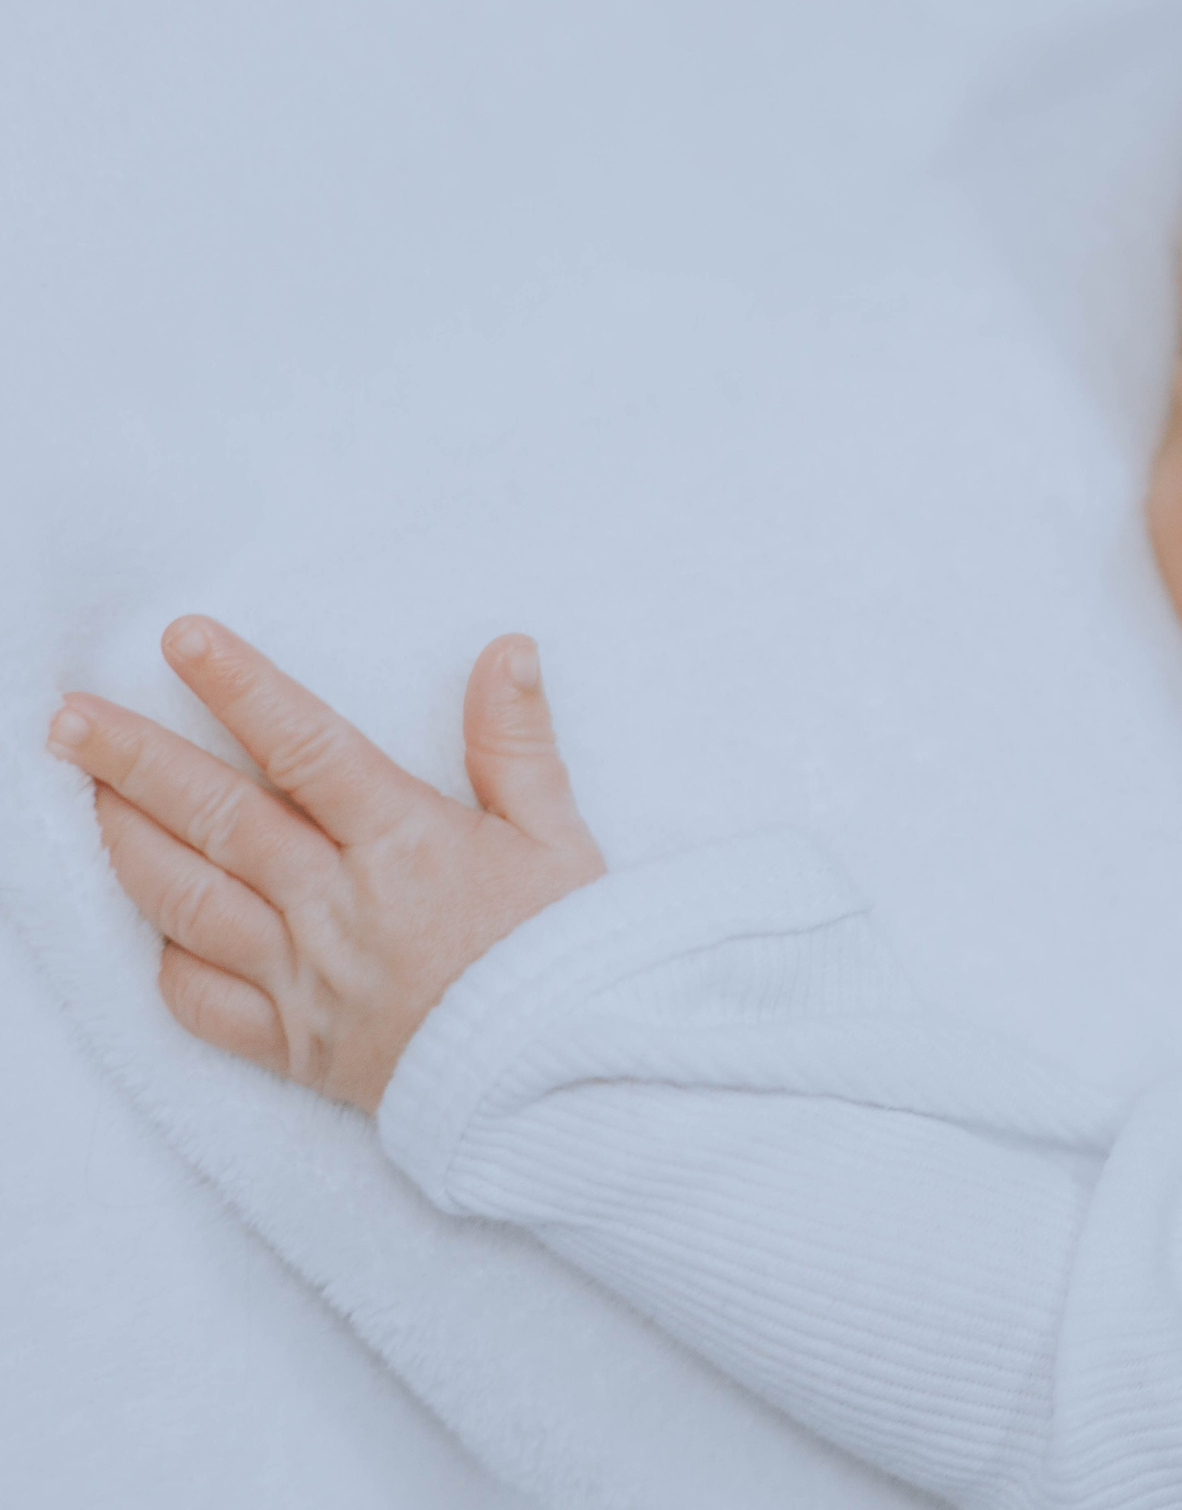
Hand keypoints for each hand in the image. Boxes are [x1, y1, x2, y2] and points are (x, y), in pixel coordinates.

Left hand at [45, 615, 607, 1111]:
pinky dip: (166, 959)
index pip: (308, 749)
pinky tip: (148, 923)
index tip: (184, 639)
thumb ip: (518, 745)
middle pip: (221, 818)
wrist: (569, 1087)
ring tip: (86, 794)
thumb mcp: (561, 840)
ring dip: (128, 842)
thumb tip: (507, 651)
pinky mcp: (294, 1045)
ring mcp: (306, 979)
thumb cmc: (568, 958)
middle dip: (136, 760)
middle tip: (68, 716)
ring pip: (191, 902)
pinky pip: (202, 1003)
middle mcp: (340, 907)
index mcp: (408, 846)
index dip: (243, 688)